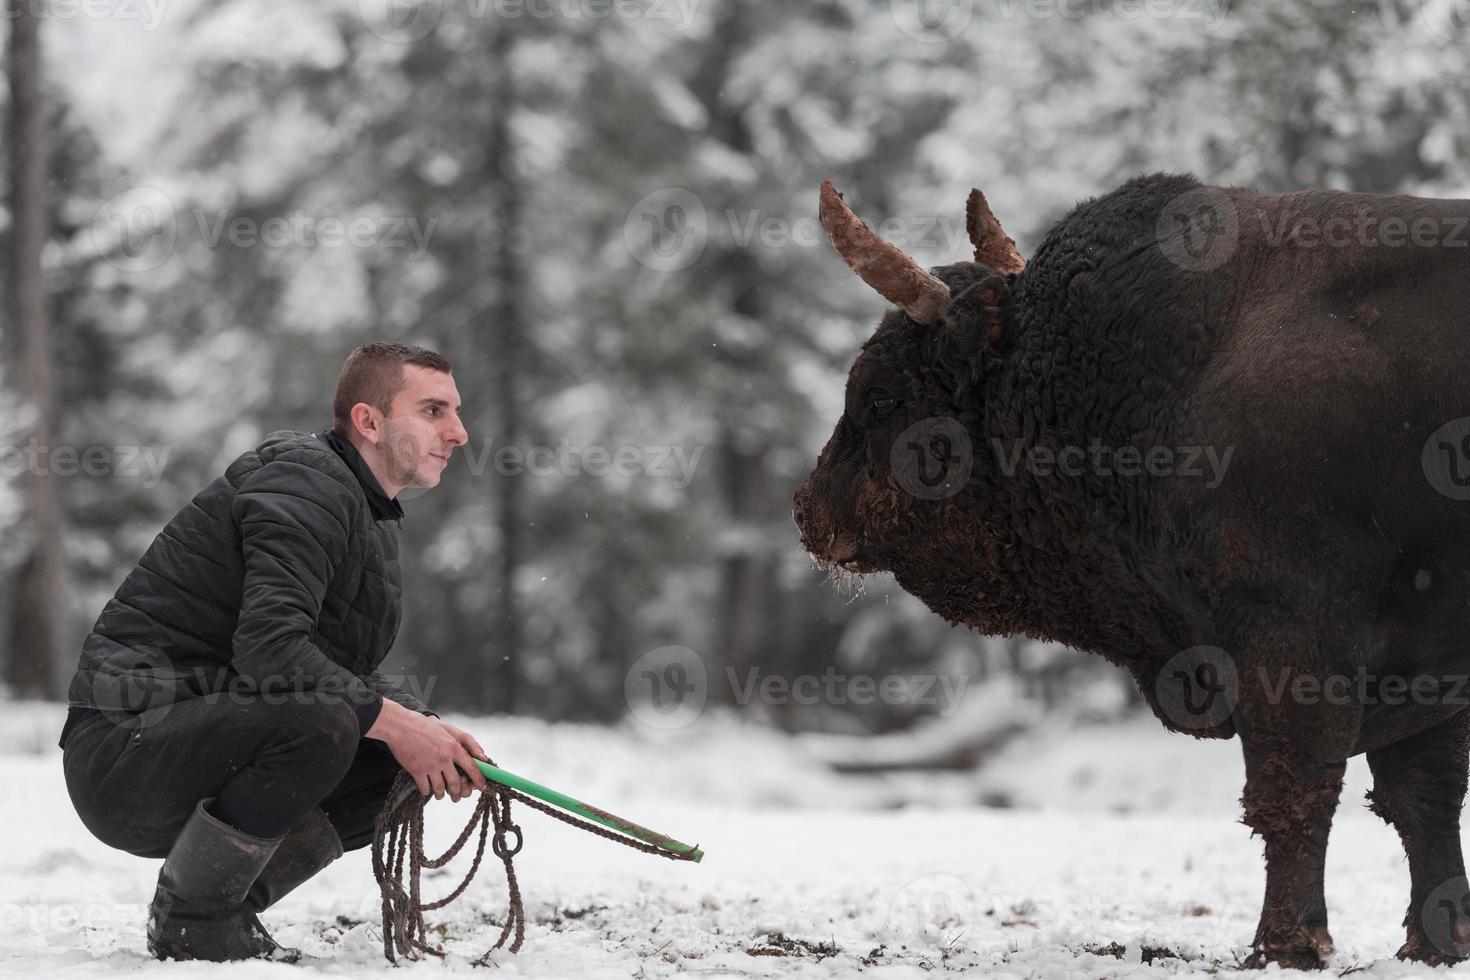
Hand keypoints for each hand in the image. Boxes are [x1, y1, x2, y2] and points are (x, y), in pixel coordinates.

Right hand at [366, 700, 489, 800]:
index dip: (478, 779)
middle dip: (457, 794)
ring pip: (440, 789)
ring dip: (441, 794)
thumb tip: (480, 756)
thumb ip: (464, 743)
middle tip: (457, 798)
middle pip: (456, 783)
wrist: (400, 726)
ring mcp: (430, 766)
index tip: (482, 786)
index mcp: (453, 747)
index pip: (471, 767)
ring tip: (440, 795)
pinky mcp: (417, 771)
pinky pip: (425, 788)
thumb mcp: (447, 731)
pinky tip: (427, 789)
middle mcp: (444, 758)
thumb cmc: (423, 726)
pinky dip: (427, 791)